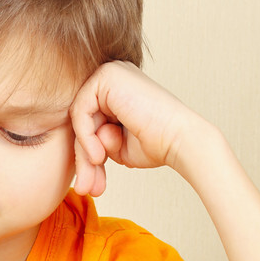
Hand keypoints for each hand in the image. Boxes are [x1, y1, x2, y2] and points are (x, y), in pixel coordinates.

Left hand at [69, 61, 205, 196]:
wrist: (181, 141)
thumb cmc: (156, 144)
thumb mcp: (115, 146)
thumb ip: (92, 141)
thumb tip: (78, 147)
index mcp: (115, 89)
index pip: (88, 121)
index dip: (87, 154)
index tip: (91, 183)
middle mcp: (112, 76)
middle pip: (82, 120)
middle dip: (83, 158)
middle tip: (85, 188)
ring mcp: (109, 72)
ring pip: (79, 118)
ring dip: (84, 153)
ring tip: (92, 179)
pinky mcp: (107, 76)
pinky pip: (81, 111)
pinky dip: (85, 137)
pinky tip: (98, 155)